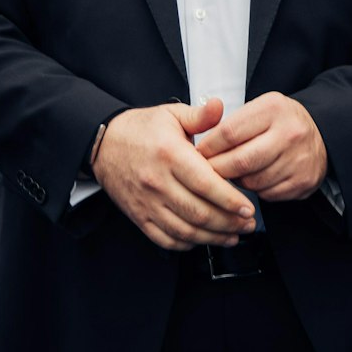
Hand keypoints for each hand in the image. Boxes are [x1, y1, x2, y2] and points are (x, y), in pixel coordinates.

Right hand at [92, 98, 257, 250]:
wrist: (103, 144)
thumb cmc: (141, 129)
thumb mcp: (171, 115)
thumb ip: (199, 115)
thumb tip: (220, 106)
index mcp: (169, 154)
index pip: (206, 184)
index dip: (230, 200)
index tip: (249, 207)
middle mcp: (157, 182)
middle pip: (199, 212)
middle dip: (229, 222)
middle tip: (248, 223)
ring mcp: (147, 203)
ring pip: (186, 230)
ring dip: (213, 237)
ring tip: (233, 234)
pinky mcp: (139, 216)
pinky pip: (167, 239)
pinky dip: (188, 244)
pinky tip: (204, 238)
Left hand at [194, 91, 327, 200]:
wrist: (321, 135)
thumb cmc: (280, 121)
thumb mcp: (259, 108)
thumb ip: (232, 122)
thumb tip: (199, 146)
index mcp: (273, 108)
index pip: (229, 132)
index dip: (208, 146)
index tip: (196, 153)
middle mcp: (289, 133)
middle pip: (240, 161)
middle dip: (217, 169)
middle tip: (204, 172)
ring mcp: (298, 160)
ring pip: (252, 181)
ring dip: (235, 181)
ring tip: (230, 173)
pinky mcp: (303, 182)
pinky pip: (267, 193)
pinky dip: (255, 190)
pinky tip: (253, 178)